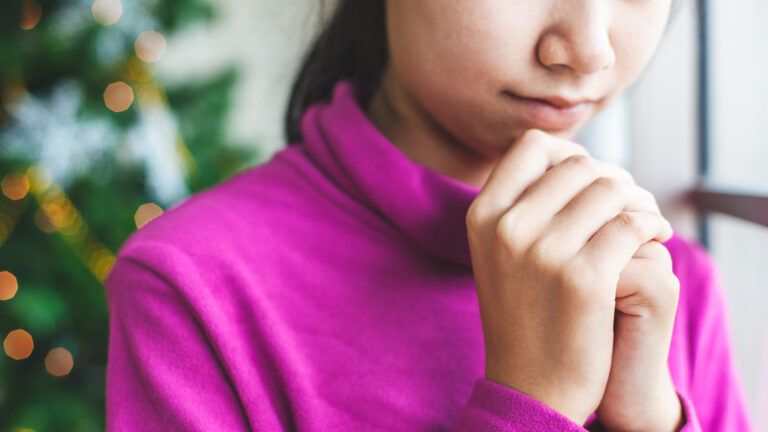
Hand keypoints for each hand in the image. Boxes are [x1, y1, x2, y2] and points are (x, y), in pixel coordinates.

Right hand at [466, 129, 672, 423]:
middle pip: (579, 164)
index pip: (532, 146)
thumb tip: (574, 158)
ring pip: (610, 189)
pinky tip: (658, 238)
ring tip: (647, 222)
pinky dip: (653, 225)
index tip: (590, 180)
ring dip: (640, 200)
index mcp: (482, 216)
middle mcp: (506, 227)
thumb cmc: (523, 314)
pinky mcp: (583, 279)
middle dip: (614, 178)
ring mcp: (542, 252)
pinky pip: (632, 224)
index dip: (570, 152)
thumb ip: (523, 205)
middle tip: (630, 205)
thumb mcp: (499, 253)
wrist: (529, 385)